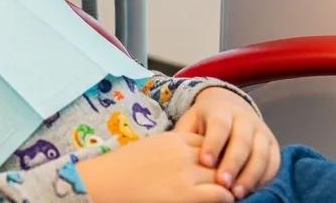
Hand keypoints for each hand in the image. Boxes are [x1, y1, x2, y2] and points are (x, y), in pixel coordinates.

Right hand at [77, 131, 234, 202]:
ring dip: (228, 186)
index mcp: (173, 139)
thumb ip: (170, 152)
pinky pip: (221, 194)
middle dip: (224, 170)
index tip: (213, 169)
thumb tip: (185, 164)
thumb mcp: (149, 150)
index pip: (207, 142)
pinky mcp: (188, 195)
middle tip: (227, 183)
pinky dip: (226, 198)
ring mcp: (187, 174)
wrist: (107, 182)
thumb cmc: (122, 168)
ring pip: (224, 176)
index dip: (213, 156)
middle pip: (218, 157)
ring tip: (227, 195)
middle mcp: (183, 153)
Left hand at [174, 88, 280, 198]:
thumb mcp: (192, 121)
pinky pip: (274, 163)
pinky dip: (265, 178)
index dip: (213, 144)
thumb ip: (185, 136)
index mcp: (221, 110)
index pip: (219, 126)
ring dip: (250, 175)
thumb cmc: (205, 121)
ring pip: (261, 153)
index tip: (205, 162)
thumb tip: (174, 153)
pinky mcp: (273, 145)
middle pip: (242, 141)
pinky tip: (253, 190)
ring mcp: (261, 131)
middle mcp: (244, 119)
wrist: (229, 108)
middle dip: (233, 163)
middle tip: (222, 184)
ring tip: (237, 193)